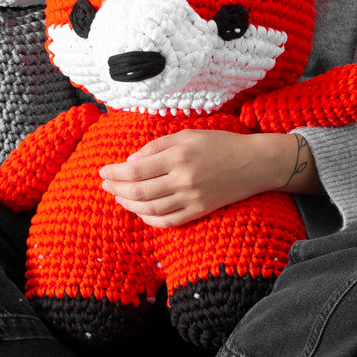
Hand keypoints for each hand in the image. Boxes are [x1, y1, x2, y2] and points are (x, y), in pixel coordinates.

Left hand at [99, 130, 317, 228]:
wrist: (253, 163)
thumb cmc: (219, 143)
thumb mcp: (186, 135)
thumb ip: (157, 146)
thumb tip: (131, 161)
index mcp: (178, 156)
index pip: (136, 169)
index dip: (115, 172)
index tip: (103, 171)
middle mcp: (183, 179)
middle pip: (140, 191)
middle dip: (117, 189)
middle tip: (105, 185)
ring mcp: (192, 198)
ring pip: (151, 209)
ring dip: (129, 204)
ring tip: (118, 197)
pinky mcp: (200, 211)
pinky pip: (169, 221)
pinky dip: (150, 219)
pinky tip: (140, 212)